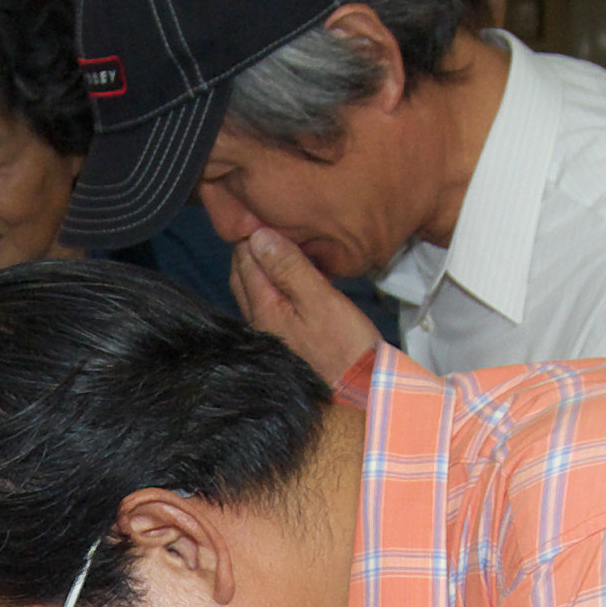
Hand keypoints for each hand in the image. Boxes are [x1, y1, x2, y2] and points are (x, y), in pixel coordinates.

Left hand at [231, 225, 384, 388]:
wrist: (362, 391)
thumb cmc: (346, 347)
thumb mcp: (320, 300)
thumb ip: (289, 268)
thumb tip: (259, 237)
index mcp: (264, 308)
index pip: (245, 260)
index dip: (254, 234)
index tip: (269, 216)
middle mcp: (258, 322)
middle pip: (244, 274)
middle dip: (254, 249)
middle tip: (275, 228)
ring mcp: (270, 333)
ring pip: (256, 289)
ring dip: (267, 267)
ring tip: (287, 249)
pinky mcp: (285, 341)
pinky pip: (271, 303)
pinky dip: (278, 284)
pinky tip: (298, 279)